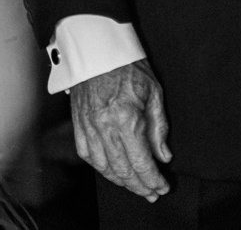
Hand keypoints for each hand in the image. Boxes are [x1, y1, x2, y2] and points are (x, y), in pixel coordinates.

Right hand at [69, 58, 171, 200]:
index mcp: (127, 119)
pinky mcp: (77, 122)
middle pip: (123, 170)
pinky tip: (110, 170)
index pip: (142, 163)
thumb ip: (159, 128)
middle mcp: (104, 127)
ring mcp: (88, 126)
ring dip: (120, 181)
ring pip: (103, 167)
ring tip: (134, 185)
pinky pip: (86, 154)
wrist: (96, 47)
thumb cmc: (127, 66)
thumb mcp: (154, 93)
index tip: (163, 187)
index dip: (154, 181)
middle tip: (152, 193)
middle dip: (140, 187)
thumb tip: (163, 156)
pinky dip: (100, 167)